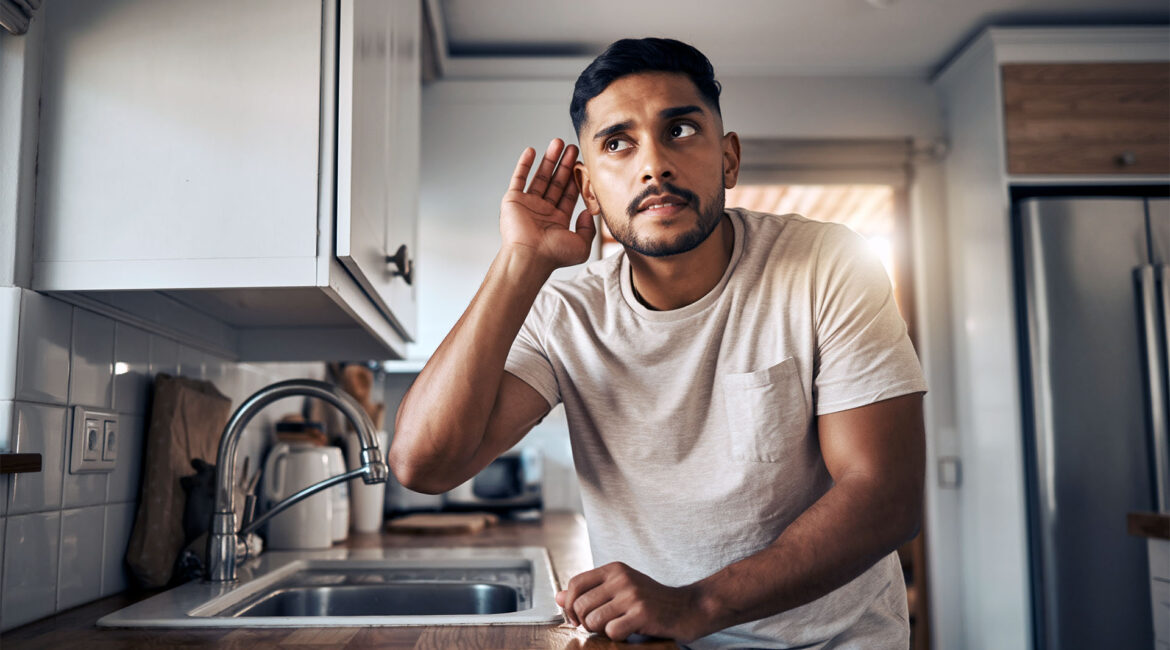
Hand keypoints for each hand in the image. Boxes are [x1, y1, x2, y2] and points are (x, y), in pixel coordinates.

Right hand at [500, 138, 595, 269]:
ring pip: (540, 176)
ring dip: (549, 160)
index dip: (575, 178)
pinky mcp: (513, 200)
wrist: (530, 257)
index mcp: (557, 220)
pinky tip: (532, 151)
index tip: (582, 163)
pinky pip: (519, 178)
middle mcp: (542, 211)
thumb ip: (588, 229)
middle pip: (556, 182)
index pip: (568, 194)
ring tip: (557, 143)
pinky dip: (524, 164)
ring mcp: (527, 205)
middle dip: (564, 164)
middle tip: (572, 147)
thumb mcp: (581, 245)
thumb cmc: (553, 255)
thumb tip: (588, 213)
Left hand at [555, 562, 708, 642]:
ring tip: (616, 627)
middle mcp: (622, 578)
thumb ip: (590, 592)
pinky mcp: (642, 613)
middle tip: (599, 626)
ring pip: (594, 620)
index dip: (568, 605)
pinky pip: (612, 632)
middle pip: (581, 605)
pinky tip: (630, 631)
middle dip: (584, 622)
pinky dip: (618, 637)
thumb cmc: (651, 600)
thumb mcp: (620, 590)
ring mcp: (632, 595)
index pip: (575, 583)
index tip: (575, 618)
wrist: (688, 608)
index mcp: (614, 569)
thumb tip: (557, 596)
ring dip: (601, 631)